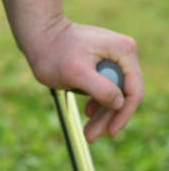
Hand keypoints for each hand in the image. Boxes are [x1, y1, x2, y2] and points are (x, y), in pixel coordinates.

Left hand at [25, 17, 143, 142]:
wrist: (36, 33)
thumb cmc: (52, 51)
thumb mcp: (75, 73)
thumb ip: (100, 88)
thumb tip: (119, 103)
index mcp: (123, 52)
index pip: (133, 90)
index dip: (123, 114)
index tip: (111, 132)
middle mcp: (123, 53)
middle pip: (123, 94)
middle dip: (109, 118)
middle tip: (92, 137)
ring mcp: (113, 57)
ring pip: (113, 93)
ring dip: (102, 113)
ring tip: (89, 132)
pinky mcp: (101, 62)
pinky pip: (105, 87)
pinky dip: (97, 101)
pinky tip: (89, 112)